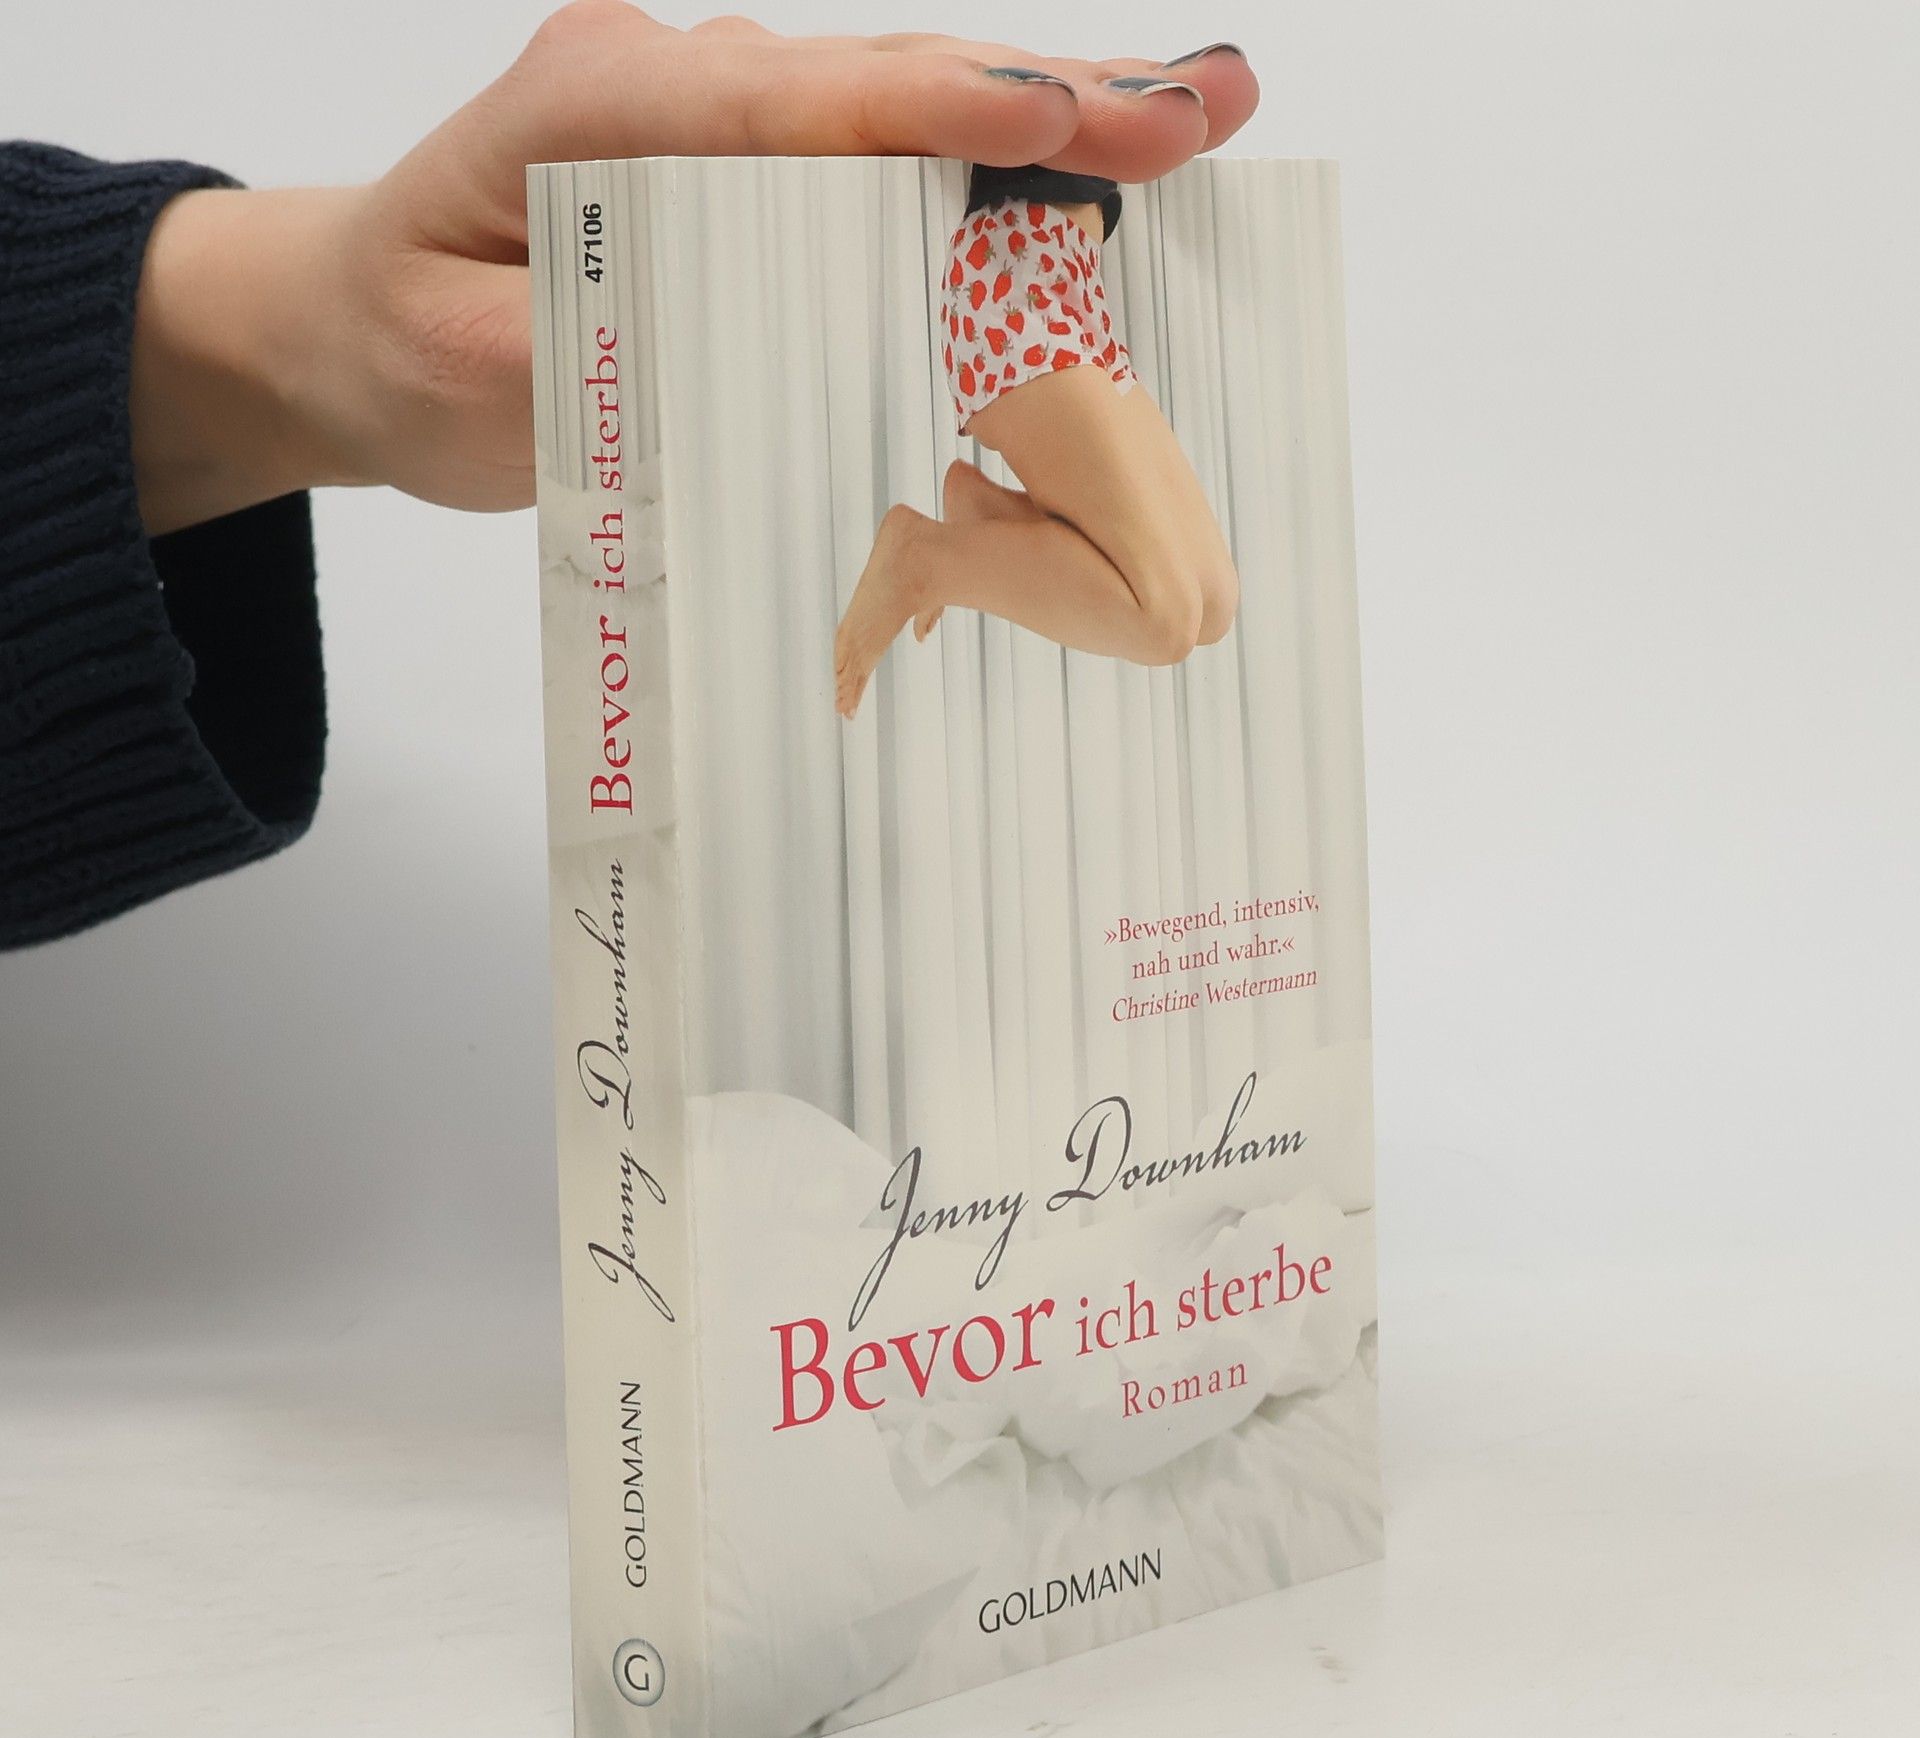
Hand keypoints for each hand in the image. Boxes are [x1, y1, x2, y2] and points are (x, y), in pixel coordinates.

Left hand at [130, 6, 1257, 533]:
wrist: (360, 323)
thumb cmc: (404, 339)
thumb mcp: (464, 374)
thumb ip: (592, 357)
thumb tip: (739, 361)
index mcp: (598, 105)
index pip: (786, 99)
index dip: (930, 111)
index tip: (1052, 123)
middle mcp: (677, 90)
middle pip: (883, 87)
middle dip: (1049, 99)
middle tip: (1201, 110)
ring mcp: (722, 127)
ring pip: (903, 119)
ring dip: (1049, 127)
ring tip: (1191, 127)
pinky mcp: (752, 180)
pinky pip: (882, 173)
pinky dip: (992, 184)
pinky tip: (1093, 190)